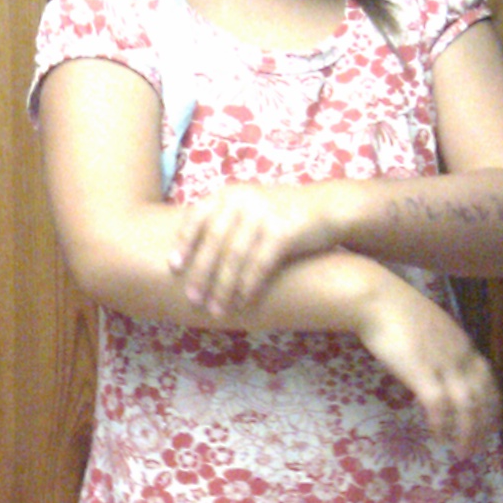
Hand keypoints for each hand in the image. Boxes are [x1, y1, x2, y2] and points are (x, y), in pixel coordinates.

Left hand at [170, 183, 343, 313]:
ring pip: (235, 257)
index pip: (197, 216)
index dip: (184, 242)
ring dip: (224, 287)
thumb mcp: (250, 205)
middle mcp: (243, 200)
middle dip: (201, 273)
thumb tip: (190, 253)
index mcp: (229, 193)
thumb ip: (224, 220)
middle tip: (192, 299)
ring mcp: (263, 214)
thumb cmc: (283, 213)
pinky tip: (242, 303)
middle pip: (213, 241)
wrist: (329, 207)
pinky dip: (248, 287)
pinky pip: (259, 265)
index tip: (174, 267)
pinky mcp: (283, 231)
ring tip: (216, 310)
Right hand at [354, 272, 501, 454]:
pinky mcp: (422, 372)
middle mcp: (460, 356)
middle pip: (483, 397)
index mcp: (464, 345)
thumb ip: (440, 348)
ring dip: (467, 432)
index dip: (493, 405)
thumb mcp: (430, 329)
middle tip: (477, 448)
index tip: (492, 425)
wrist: (377, 300)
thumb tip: (438, 367)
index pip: (488, 380)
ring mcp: (442, 364)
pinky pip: (438, 405)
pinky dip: (441, 424)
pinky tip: (438, 436)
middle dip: (483, 427)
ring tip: (462, 451)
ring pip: (466, 406)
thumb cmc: (396, 311)